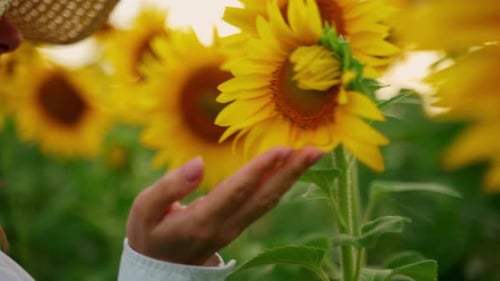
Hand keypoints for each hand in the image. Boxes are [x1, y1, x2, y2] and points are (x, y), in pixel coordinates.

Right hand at [126, 146, 323, 264]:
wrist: (159, 270)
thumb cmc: (150, 234)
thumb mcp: (145, 209)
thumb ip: (170, 186)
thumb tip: (197, 163)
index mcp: (201, 221)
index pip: (237, 190)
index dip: (260, 169)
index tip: (284, 148)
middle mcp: (225, 227)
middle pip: (264, 197)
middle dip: (292, 173)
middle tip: (317, 150)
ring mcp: (234, 229)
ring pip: (268, 202)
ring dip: (292, 178)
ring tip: (313, 156)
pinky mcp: (238, 227)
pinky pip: (263, 204)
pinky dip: (280, 185)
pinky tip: (290, 170)